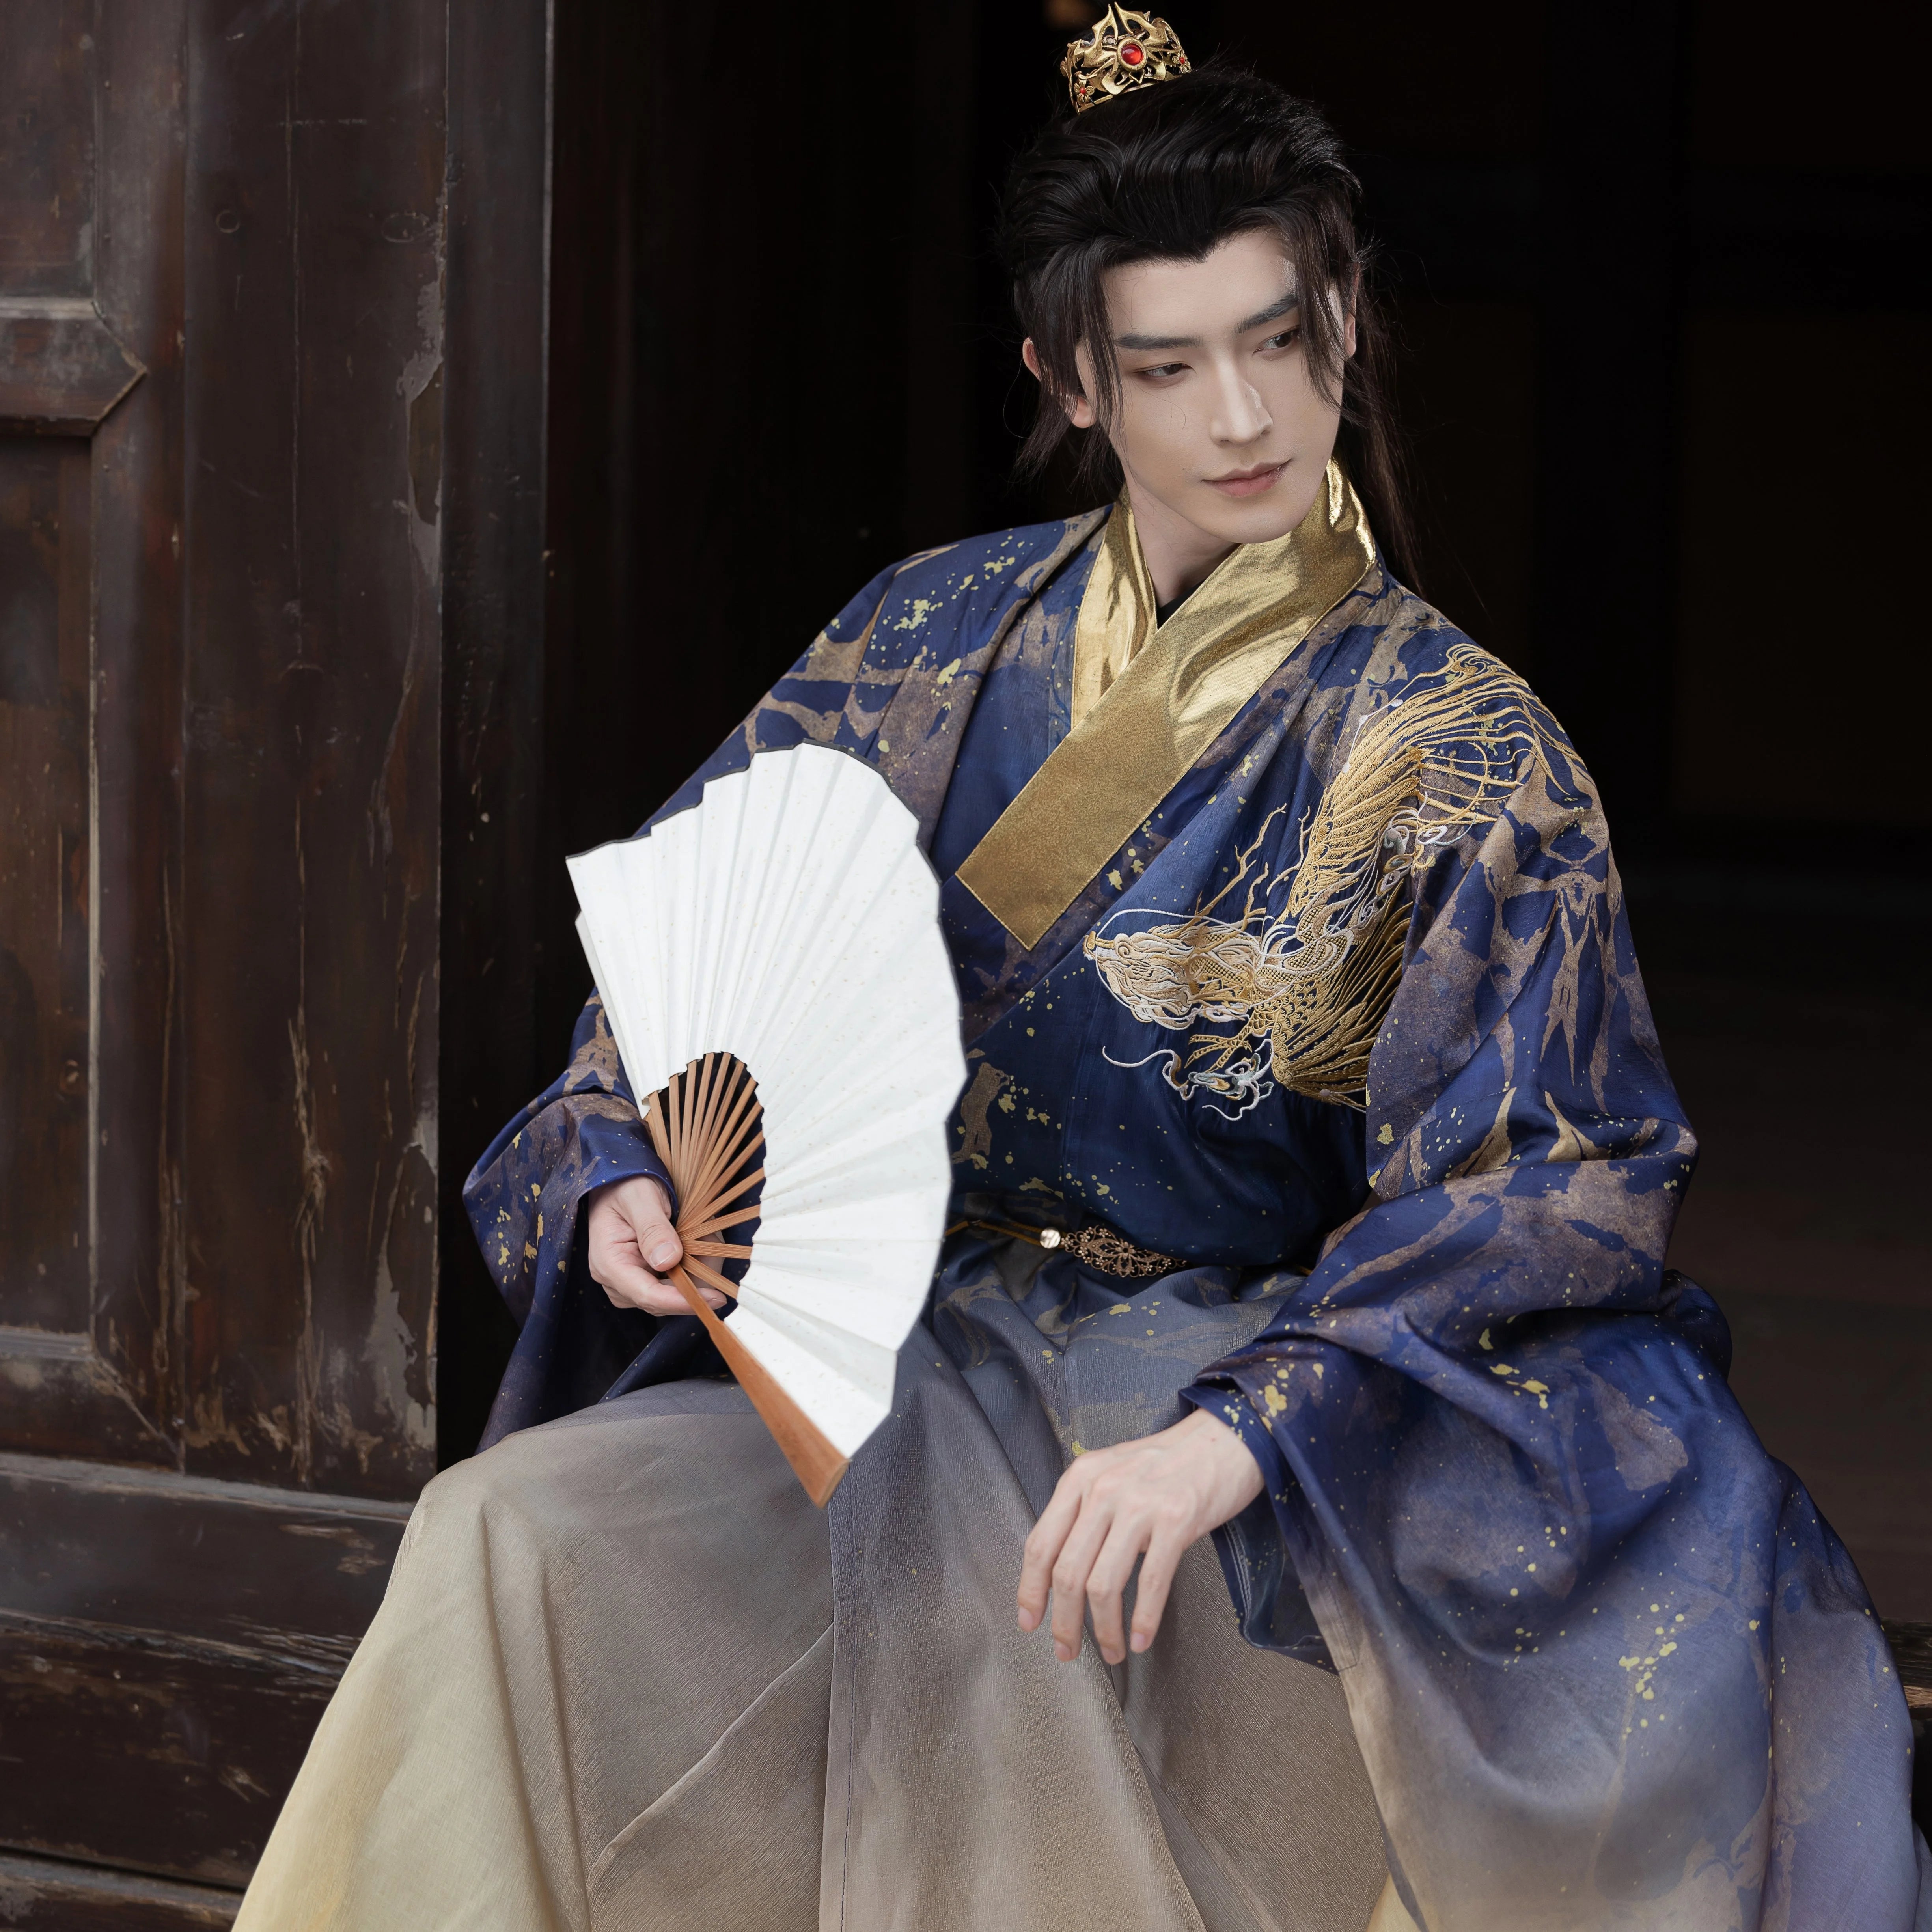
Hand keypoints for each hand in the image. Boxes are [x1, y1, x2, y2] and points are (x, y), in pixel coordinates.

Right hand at [585, 1176, 723, 1316]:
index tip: (714, 1298)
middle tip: (713, 1243)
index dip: (682, 1301)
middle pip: (664, 1299)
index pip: (647, 1295)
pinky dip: (691, 1266)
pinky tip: (696, 1244)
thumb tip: (668, 1261)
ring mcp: (630, 1281)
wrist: (621, 1182)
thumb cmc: (626, 1185)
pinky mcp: (645, 1277)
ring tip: (704, 1235)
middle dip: (694, 1278)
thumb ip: (653, 1229)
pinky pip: (675, 1283)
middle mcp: (617, 1280)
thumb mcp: (640, 1198)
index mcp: (609, 1264)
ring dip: (696, 1269)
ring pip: (674, 1292)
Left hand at [1017, 1407, 1263, 1665]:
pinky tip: (1140, 1639)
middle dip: (1064, 1622)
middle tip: (1067, 1651)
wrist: (1223, 1440)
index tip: (1029, 1621)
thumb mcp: (1111, 1475)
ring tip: (1111, 1651)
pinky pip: (1151, 1581)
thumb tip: (1063, 1573)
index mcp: (1080, 1478)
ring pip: (1103, 1583)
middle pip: (1067, 1571)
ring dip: (1104, 1629)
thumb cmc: (1166, 1465)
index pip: (1040, 1543)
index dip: (1030, 1590)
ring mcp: (1140, 1504)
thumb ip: (1084, 1513)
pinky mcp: (1177, 1519)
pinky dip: (1142, 1620)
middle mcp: (1103, 1489)